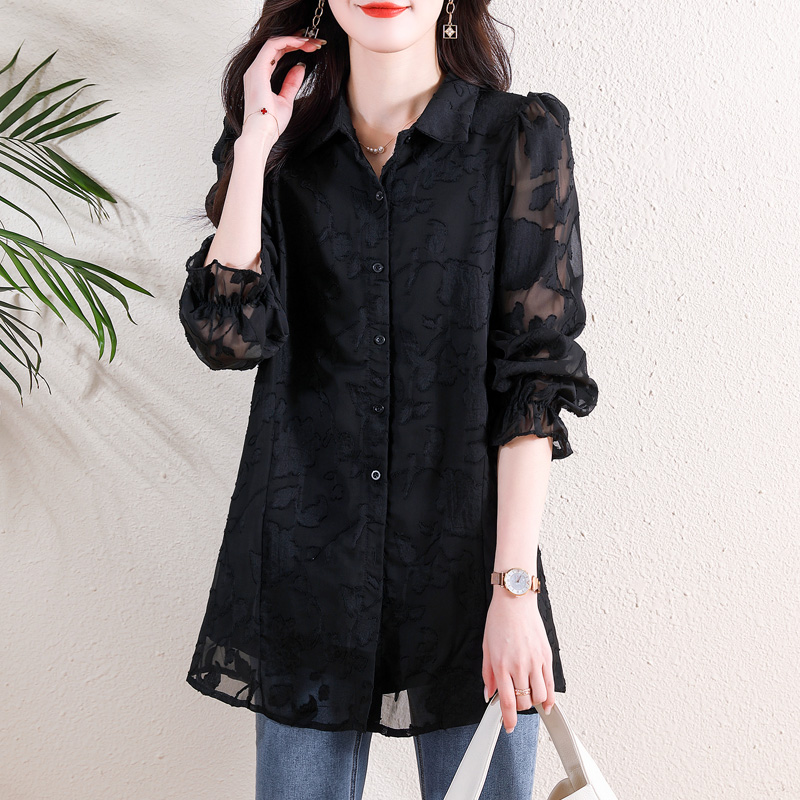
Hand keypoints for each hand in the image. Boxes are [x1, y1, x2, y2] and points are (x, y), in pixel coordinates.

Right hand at [241, 31, 324, 138]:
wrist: (262, 135)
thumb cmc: (271, 124)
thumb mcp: (286, 100)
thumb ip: (291, 83)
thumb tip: (299, 67)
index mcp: (260, 76)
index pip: (277, 53)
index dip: (293, 46)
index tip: (310, 47)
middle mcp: (255, 70)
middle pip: (276, 45)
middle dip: (296, 40)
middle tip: (314, 42)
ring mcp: (255, 69)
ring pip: (274, 42)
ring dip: (294, 39)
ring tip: (311, 42)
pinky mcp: (258, 70)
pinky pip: (272, 46)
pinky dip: (288, 41)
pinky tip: (302, 43)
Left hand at [482, 588, 554, 732]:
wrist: (515, 601)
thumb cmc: (499, 620)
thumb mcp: (486, 647)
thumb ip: (487, 674)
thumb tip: (488, 694)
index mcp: (501, 665)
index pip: (507, 702)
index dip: (509, 719)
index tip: (509, 726)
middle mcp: (519, 666)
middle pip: (524, 702)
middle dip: (519, 708)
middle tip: (515, 703)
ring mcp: (535, 662)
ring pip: (540, 697)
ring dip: (534, 704)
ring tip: (529, 699)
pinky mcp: (546, 656)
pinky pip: (551, 684)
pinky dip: (550, 698)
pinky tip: (546, 702)